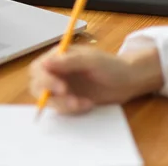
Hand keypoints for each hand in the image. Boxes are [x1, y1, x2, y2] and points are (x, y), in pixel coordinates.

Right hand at [29, 44, 163, 113]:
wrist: (129, 81)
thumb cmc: (111, 66)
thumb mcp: (91, 60)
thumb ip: (68, 62)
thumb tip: (45, 63)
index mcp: (58, 57)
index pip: (39, 67)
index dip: (45, 79)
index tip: (61, 88)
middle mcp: (56, 72)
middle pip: (37, 85)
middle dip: (50, 95)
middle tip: (70, 99)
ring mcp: (61, 87)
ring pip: (47, 99)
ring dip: (62, 104)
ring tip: (83, 104)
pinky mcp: (68, 100)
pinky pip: (60, 108)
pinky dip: (71, 109)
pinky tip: (88, 104)